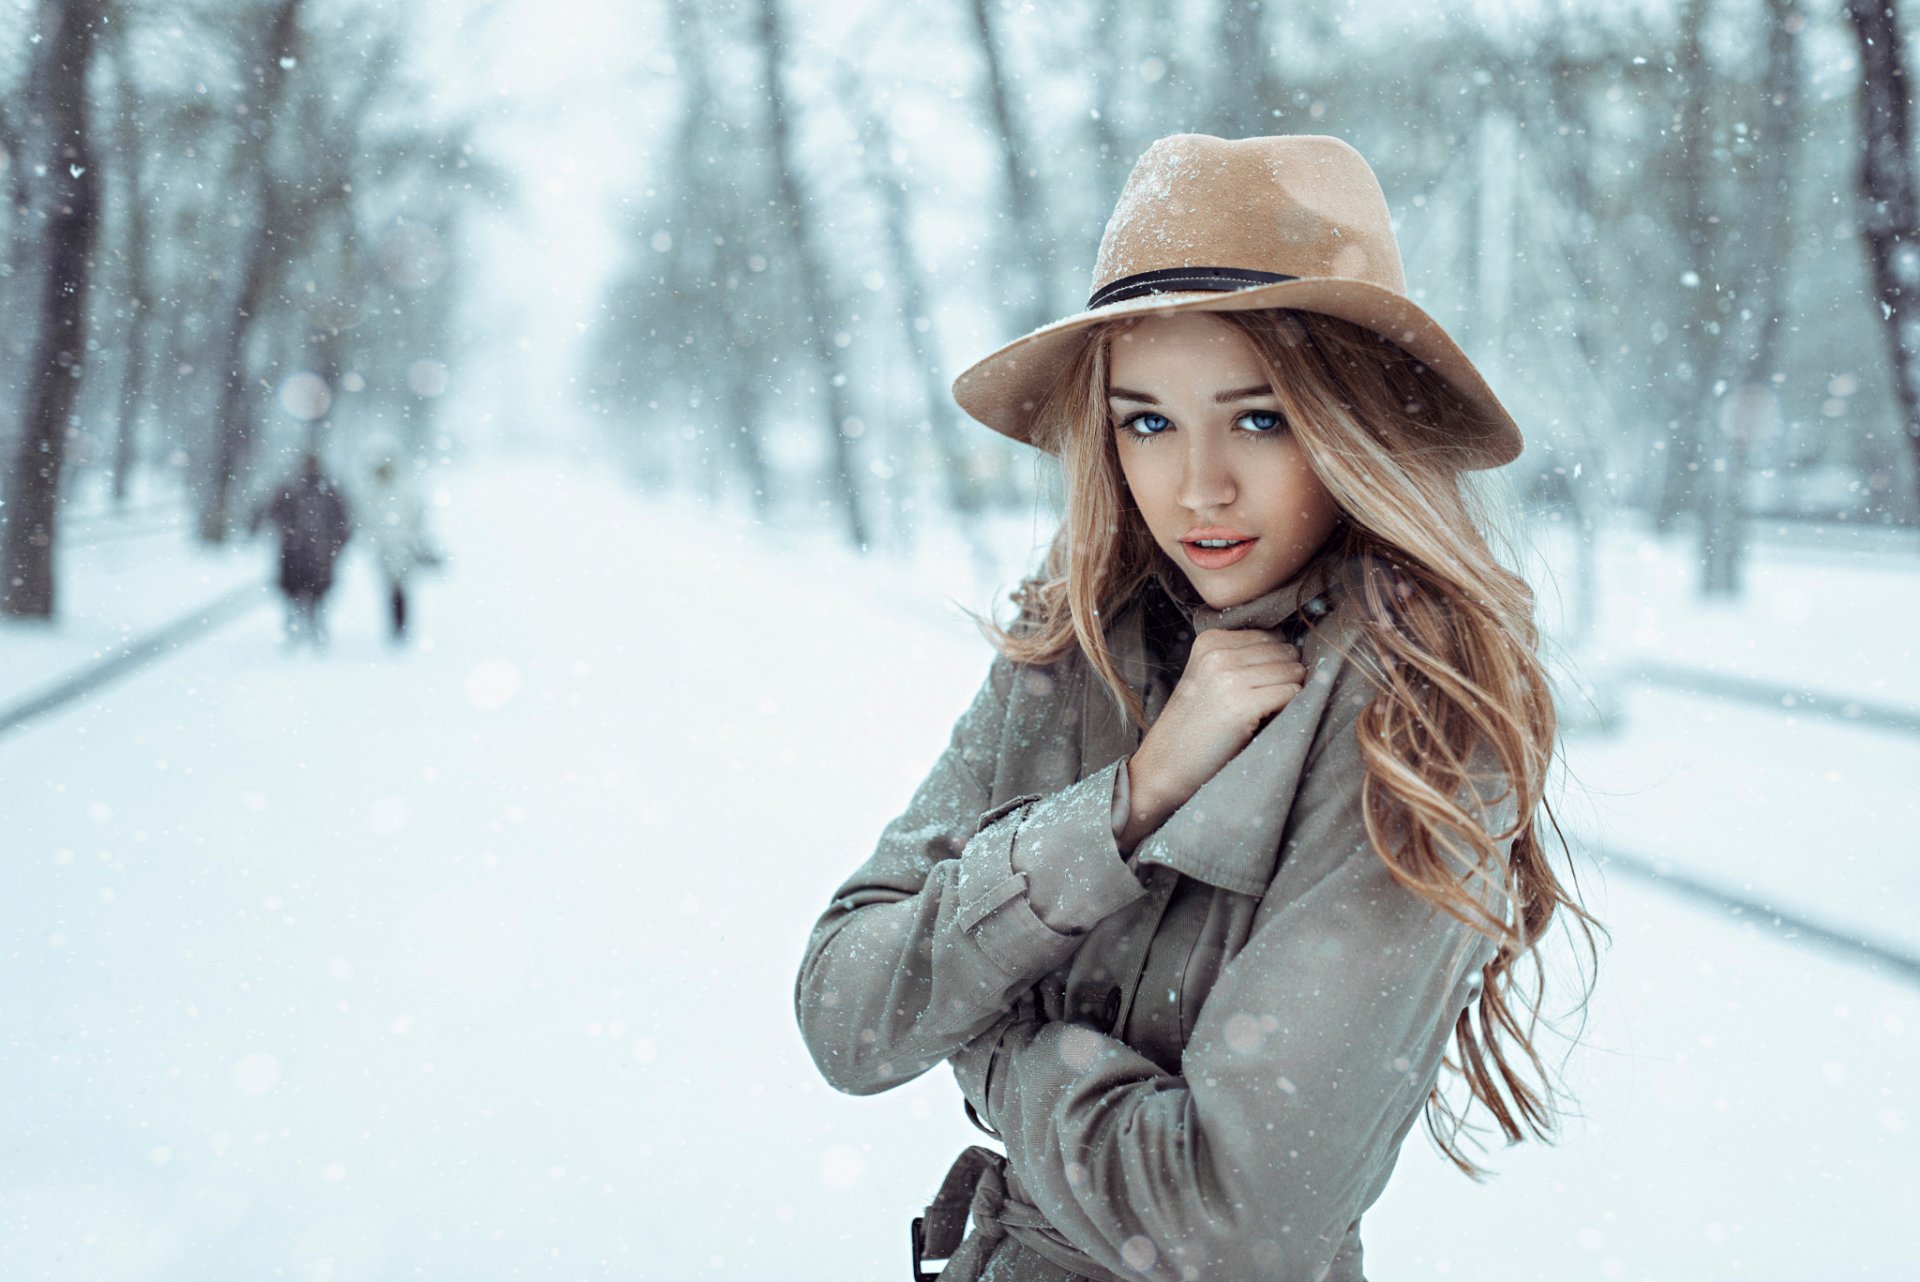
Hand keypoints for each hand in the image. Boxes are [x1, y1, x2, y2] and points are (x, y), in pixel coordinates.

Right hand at [1118, 628, 1307, 849]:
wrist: (1166, 764)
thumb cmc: (1193, 725)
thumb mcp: (1205, 676)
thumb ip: (1239, 657)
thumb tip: (1293, 651)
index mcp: (1209, 641)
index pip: (1269, 636)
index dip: (1274, 661)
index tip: (1261, 684)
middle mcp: (1218, 654)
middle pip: (1283, 651)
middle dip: (1285, 674)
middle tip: (1268, 700)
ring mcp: (1229, 678)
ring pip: (1292, 671)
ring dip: (1290, 691)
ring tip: (1267, 710)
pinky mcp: (1242, 705)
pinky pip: (1291, 693)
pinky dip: (1290, 707)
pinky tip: (1268, 720)